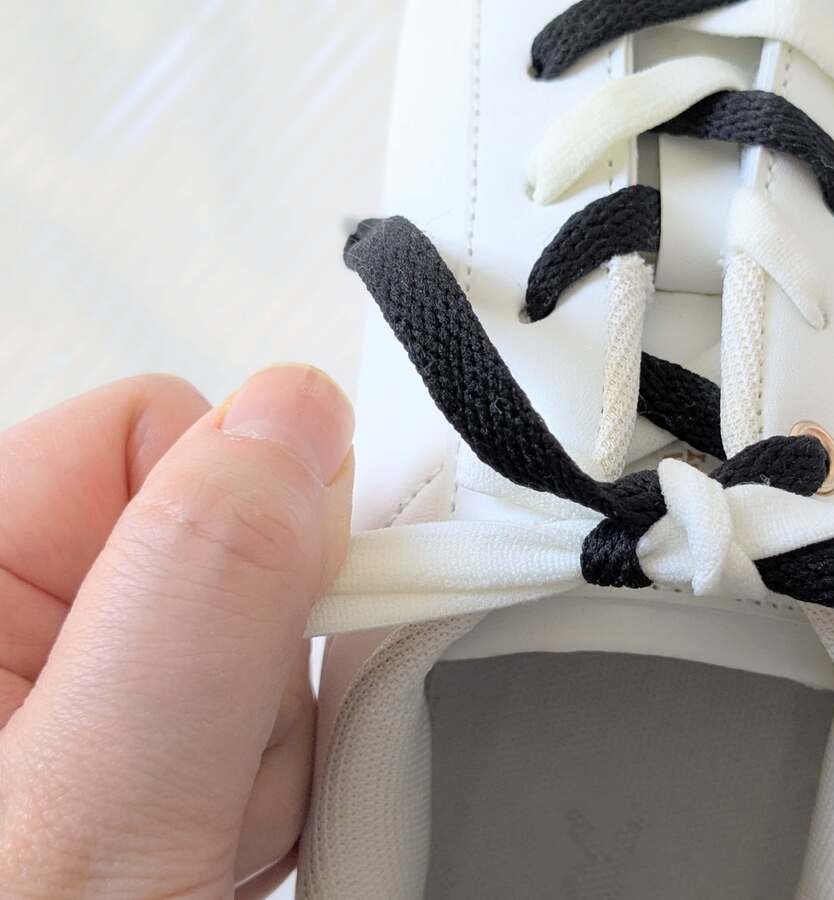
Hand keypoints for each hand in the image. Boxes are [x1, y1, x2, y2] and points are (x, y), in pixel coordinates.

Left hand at [0, 366, 353, 896]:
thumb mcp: (95, 807)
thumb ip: (196, 591)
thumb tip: (292, 414)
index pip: (152, 429)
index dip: (245, 516)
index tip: (273, 636)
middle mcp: (26, 631)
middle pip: (235, 542)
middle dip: (263, 668)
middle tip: (216, 788)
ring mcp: (98, 704)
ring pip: (273, 642)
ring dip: (277, 752)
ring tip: (213, 849)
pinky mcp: (158, 764)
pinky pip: (281, 717)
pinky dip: (287, 789)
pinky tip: (227, 855)